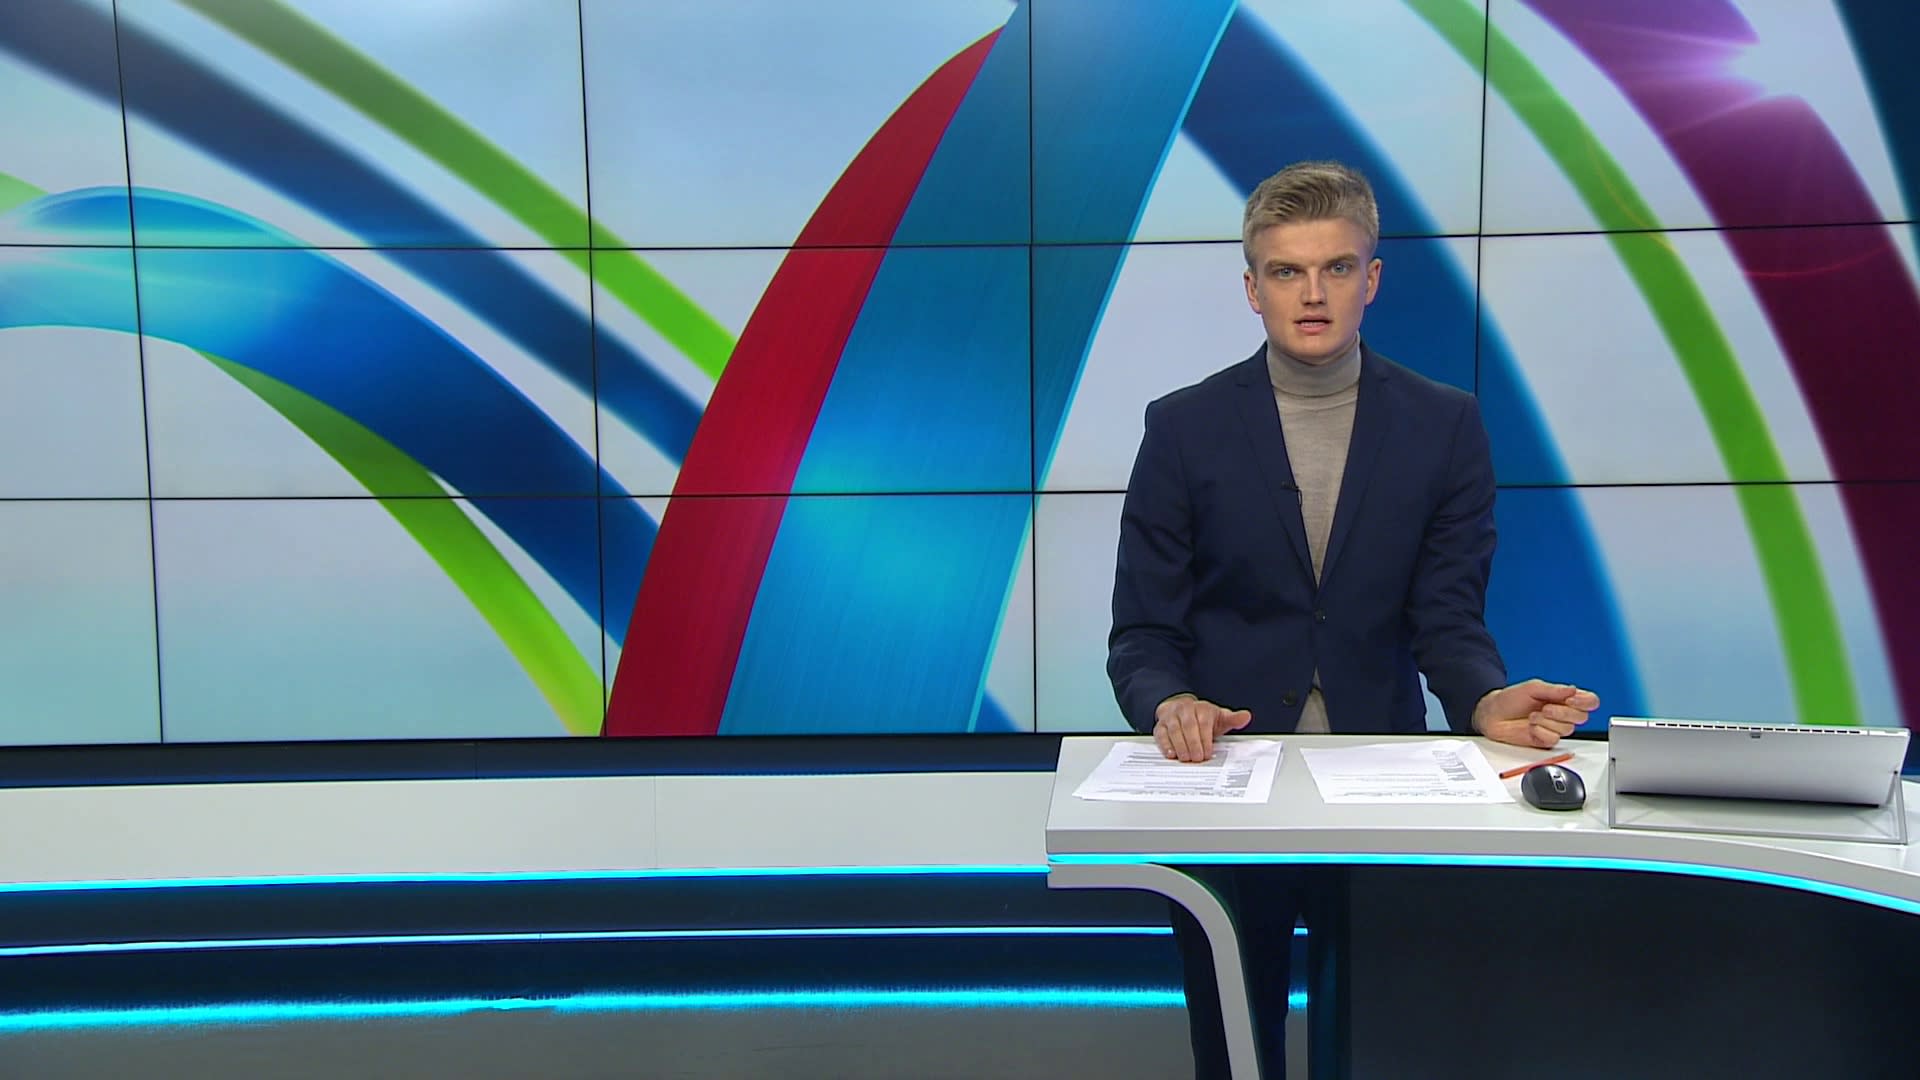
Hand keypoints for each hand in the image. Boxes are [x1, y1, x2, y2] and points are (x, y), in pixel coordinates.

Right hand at [1153, 694, 1252, 761]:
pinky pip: (1161, 734)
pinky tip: (1171, 754)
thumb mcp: (1219, 717)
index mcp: (1201, 708)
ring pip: (1174, 729)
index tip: (1208, 753)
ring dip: (1180, 746)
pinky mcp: (1160, 725)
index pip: (1203, 722)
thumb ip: (1233, 719)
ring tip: (1186, 759)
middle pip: (1188, 726)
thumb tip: (1246, 717)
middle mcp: (1185, 710)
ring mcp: (1171, 716)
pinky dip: (1165, 745)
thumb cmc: (1202, 718)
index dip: (1205, 738)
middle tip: (1197, 758)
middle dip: (1193, 743)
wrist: (1180, 710)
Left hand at [1472, 680, 1599, 747]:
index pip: (1590, 701)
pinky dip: (1541, 732)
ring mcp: (1555, 727)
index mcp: (1563, 698)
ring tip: (1532, 716)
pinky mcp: (1547, 740)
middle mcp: (1563, 713)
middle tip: (1545, 708)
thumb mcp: (1532, 688)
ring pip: (1567, 729)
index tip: (1571, 699)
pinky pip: (1554, 739)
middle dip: (1562, 712)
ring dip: (1547, 722)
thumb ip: (1554, 690)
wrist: (1493, 715)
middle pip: (1582, 717)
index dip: (1585, 702)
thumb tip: (1573, 690)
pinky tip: (1531, 727)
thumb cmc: (1511, 699)